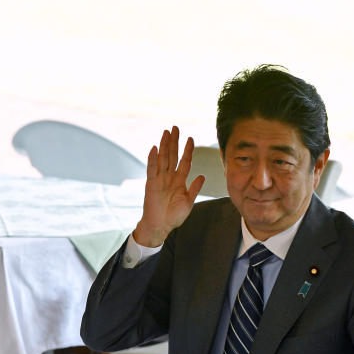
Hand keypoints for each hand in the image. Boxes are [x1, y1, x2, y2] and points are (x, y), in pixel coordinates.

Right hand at [132, 126, 204, 246]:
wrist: (161, 226)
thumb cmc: (174, 216)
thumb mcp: (188, 202)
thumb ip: (194, 188)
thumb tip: (202, 176)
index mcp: (179, 181)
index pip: (185, 162)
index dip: (188, 150)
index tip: (190, 138)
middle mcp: (169, 177)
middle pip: (172, 156)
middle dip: (174, 142)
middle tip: (175, 127)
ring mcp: (160, 180)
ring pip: (162, 159)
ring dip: (164, 146)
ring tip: (166, 132)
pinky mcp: (151, 184)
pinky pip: (152, 169)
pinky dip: (152, 159)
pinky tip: (154, 148)